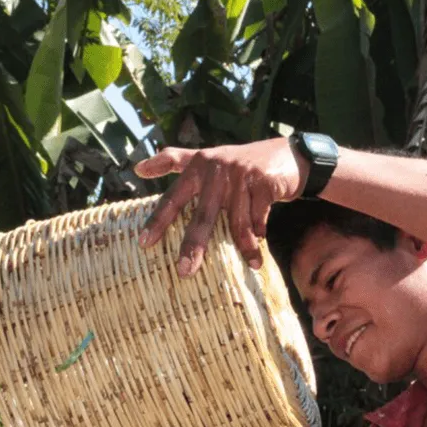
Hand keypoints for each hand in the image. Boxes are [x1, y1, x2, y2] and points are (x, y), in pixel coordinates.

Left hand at [134, 137, 308, 276]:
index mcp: (198, 167)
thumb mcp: (206, 157)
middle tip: (184, 271)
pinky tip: (263, 240)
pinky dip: (260, 231)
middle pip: (202, 216)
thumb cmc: (239, 163)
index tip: (144, 243)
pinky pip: (258, 217)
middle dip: (194, 246)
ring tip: (251, 263)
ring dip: (245, 246)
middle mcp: (216, 170)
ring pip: (237, 222)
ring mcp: (241, 175)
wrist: (289, 155)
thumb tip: (138, 169)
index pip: (173, 197)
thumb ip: (174, 161)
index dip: (158, 220)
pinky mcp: (263, 182)